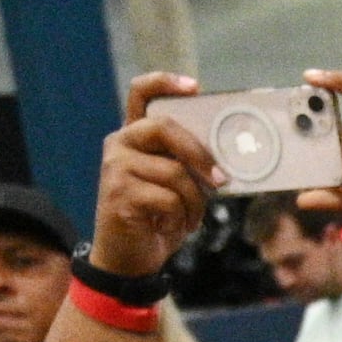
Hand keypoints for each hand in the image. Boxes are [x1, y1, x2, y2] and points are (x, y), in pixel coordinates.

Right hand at [93, 71, 220, 278]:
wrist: (128, 259)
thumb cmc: (156, 218)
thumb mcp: (175, 184)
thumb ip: (186, 163)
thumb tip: (226, 157)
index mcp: (135, 136)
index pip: (141, 93)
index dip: (165, 82)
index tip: (194, 87)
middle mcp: (119, 144)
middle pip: (164, 127)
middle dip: (200, 154)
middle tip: (220, 180)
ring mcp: (115, 168)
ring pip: (174, 171)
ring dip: (194, 201)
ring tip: (190, 217)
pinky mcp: (118, 194)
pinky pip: (168, 199)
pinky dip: (183, 217)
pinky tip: (175, 226)